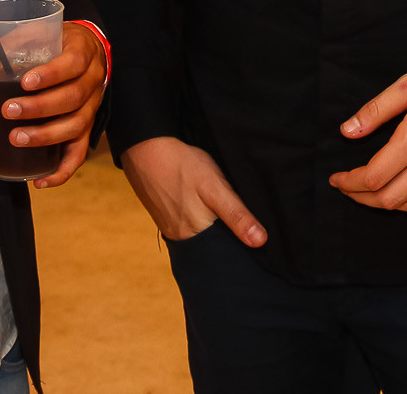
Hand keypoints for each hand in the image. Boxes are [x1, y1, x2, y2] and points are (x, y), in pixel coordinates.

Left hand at [0, 22, 107, 188]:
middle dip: (40, 108)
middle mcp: (92, 81)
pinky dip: (62, 171)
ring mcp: (91, 107)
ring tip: (17, 139)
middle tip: (8, 111)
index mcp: (83, 52)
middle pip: (73, 98)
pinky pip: (79, 154)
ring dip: (46, 136)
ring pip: (76, 126)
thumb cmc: (57, 44)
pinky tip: (40, 180)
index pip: (73, 63)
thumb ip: (10, 46)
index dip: (52, 74)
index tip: (24, 83)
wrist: (87, 50)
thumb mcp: (39, 35)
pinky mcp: (86, 129)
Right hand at [121, 135, 266, 244]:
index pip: (227, 254)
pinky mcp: (167, 221)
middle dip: (231, 244)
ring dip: (217, 236)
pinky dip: (203, 228)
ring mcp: (173, 231)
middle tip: (248, 232)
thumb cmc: (183, 166)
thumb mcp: (216, 187)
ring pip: (203, 241)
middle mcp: (184, 239)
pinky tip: (209, 216)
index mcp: (198, 234)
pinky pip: (191, 233)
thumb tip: (260, 242)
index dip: (244, 250)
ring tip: (231, 224)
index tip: (260, 246)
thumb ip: (236, 215)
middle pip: (214, 250)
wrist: (145, 151)